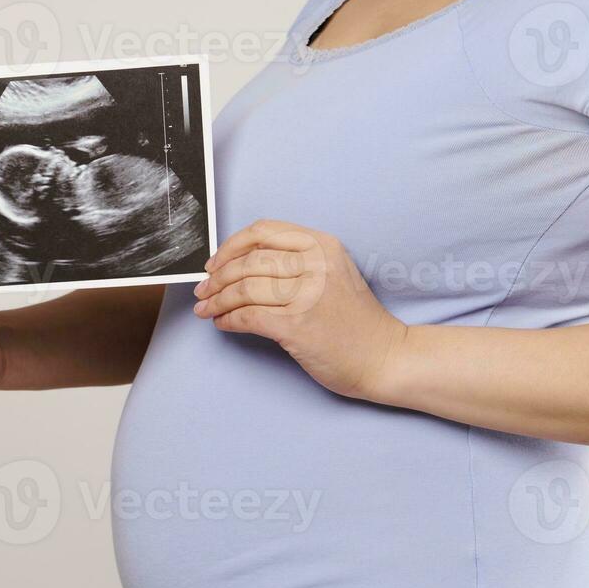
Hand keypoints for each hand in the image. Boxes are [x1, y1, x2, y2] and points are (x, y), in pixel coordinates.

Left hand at [193, 219, 406, 400]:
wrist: (384, 356)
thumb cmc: (354, 319)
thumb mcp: (332, 272)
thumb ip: (294, 262)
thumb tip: (238, 265)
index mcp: (321, 244)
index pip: (262, 232)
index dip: (230, 246)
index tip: (215, 263)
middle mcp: (314, 264)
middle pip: (247, 261)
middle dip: (217, 278)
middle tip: (203, 290)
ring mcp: (306, 294)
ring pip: (243, 289)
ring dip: (216, 300)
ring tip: (206, 309)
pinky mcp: (296, 325)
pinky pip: (247, 317)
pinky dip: (228, 320)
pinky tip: (223, 324)